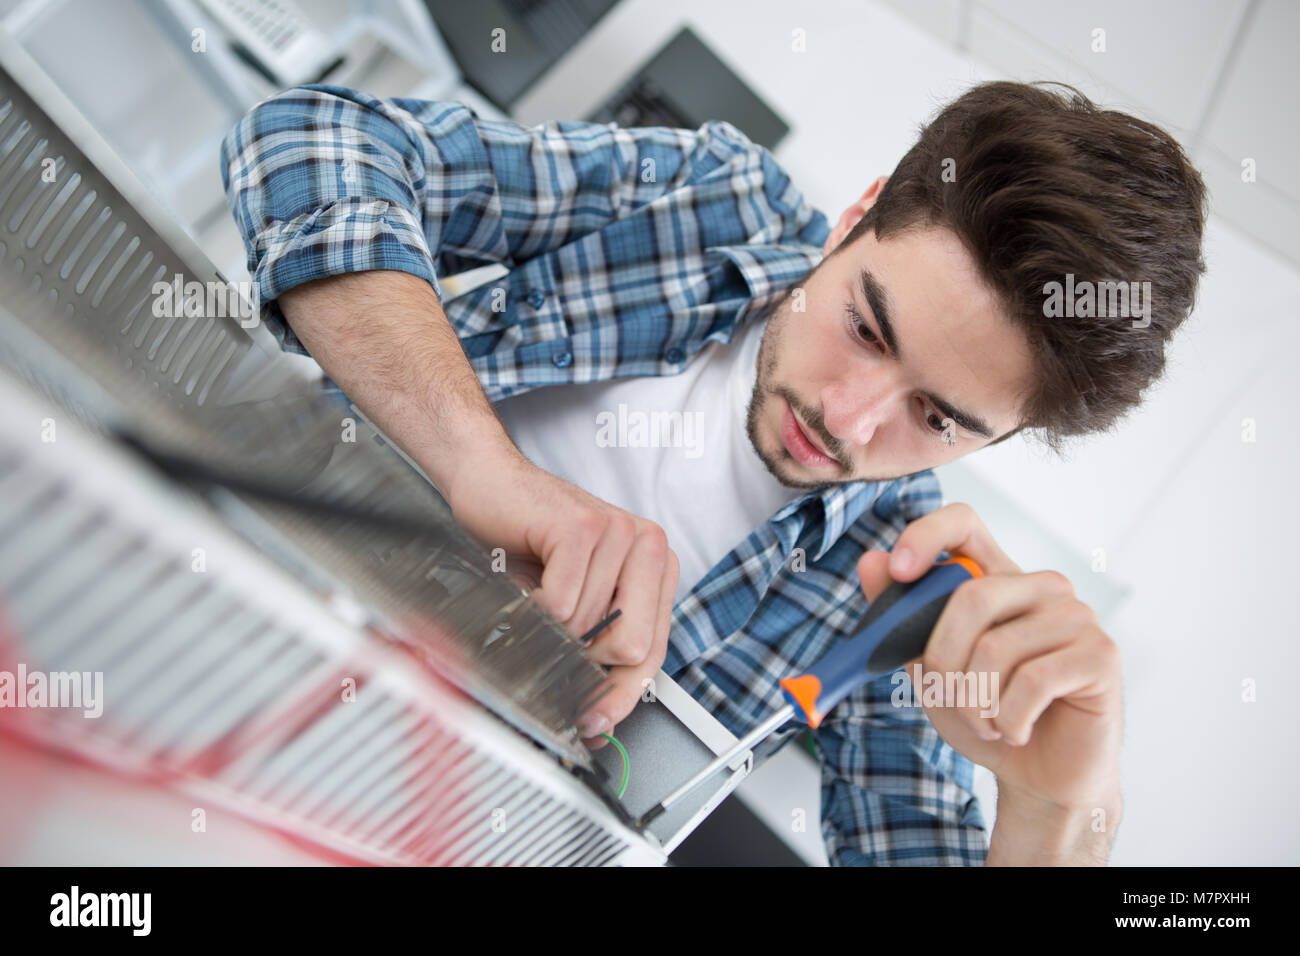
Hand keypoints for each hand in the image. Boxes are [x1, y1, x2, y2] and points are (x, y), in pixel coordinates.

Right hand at [447, 447, 678, 746]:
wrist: (490, 485)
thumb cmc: (530, 544)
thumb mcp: (577, 600)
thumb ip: (599, 645)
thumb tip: (599, 717)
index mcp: (657, 566)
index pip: (653, 651)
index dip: (621, 693)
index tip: (594, 723)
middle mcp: (650, 544)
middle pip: (632, 647)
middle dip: (582, 656)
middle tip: (551, 636)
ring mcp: (620, 532)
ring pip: (587, 627)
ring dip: (547, 623)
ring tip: (534, 592)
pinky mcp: (583, 528)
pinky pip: (560, 605)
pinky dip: (530, 606)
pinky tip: (524, 581)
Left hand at [855, 503, 1122, 833]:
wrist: (1037, 777)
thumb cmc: (985, 716)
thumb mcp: (927, 668)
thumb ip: (901, 618)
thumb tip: (872, 561)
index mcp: (997, 580)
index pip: (964, 523)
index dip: (927, 535)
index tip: (899, 570)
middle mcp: (1041, 587)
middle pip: (970, 596)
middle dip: (942, 660)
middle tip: (950, 697)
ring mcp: (1075, 616)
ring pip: (995, 646)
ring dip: (975, 702)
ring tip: (986, 721)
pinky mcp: (1100, 654)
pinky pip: (1032, 681)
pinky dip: (1007, 719)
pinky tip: (1014, 731)